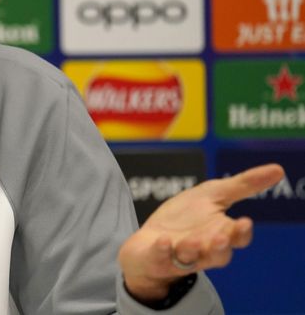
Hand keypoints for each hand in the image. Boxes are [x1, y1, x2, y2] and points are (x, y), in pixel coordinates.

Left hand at [118, 163, 284, 301]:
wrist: (150, 241)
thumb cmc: (186, 218)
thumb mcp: (213, 195)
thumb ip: (242, 185)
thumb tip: (278, 169)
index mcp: (220, 234)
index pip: (237, 238)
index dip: (241, 233)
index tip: (244, 221)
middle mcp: (204, 249)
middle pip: (218, 254)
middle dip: (221, 246)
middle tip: (222, 237)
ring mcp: (180, 255)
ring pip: (191, 257)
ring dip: (193, 249)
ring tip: (193, 240)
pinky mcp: (157, 258)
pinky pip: (160, 257)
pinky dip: (162, 250)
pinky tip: (162, 240)